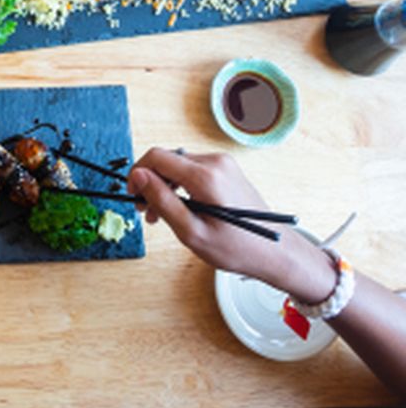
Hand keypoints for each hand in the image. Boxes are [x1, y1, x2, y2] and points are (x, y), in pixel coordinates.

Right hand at [128, 148, 335, 303]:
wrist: (274, 251)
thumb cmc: (236, 248)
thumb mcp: (191, 231)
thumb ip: (162, 200)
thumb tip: (138, 175)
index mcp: (206, 176)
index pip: (157, 157)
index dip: (137, 174)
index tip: (133, 197)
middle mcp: (215, 162)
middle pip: (167, 160)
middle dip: (150, 183)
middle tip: (147, 212)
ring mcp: (223, 164)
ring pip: (178, 166)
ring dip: (164, 186)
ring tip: (161, 215)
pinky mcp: (226, 170)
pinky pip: (192, 170)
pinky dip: (179, 186)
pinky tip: (179, 208)